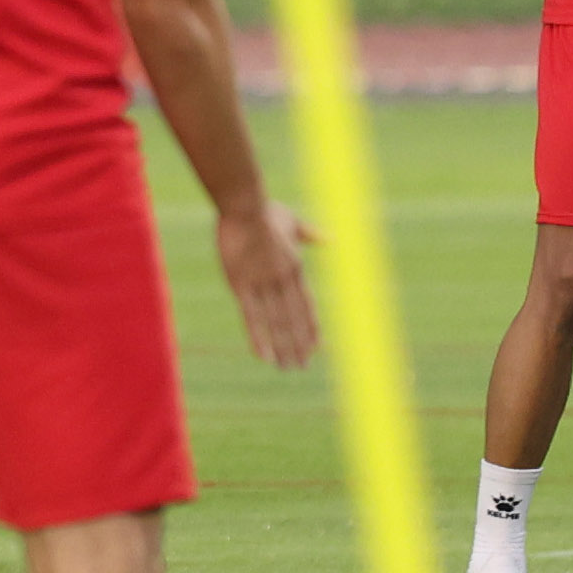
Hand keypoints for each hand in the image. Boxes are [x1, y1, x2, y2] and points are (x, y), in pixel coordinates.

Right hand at [215, 196, 319, 370]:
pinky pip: (252, 317)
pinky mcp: (241, 284)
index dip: (311, 327)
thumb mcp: (292, 223)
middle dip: (298, 345)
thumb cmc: (265, 211)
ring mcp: (262, 283)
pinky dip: (259, 338)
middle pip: (292, 319)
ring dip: (283, 347)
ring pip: (275, 323)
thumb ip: (310, 235)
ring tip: (288, 368)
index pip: (306, 305)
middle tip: (302, 366)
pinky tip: (264, 355)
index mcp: (294, 268)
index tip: (316, 346)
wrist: (244, 205)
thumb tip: (331, 239)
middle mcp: (282, 280)